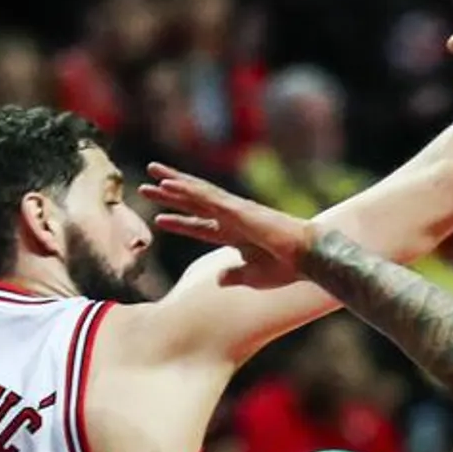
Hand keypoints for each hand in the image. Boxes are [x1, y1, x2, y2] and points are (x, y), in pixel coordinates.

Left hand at [140, 162, 314, 288]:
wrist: (306, 258)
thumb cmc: (285, 268)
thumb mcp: (253, 276)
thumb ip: (234, 275)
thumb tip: (219, 278)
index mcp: (235, 235)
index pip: (200, 226)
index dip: (179, 223)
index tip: (159, 218)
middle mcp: (231, 218)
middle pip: (194, 203)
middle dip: (170, 194)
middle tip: (146, 184)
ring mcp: (234, 211)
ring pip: (197, 193)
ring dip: (173, 183)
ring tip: (151, 173)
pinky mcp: (237, 209)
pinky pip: (206, 197)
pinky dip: (187, 189)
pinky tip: (169, 183)